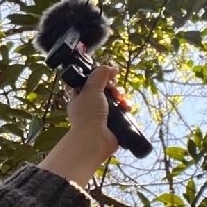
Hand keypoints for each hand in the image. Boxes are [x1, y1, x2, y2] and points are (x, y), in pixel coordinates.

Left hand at [38, 65, 119, 187]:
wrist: (95, 140)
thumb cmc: (88, 114)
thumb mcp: (92, 88)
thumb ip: (100, 75)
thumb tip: (111, 67)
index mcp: (80, 97)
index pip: (90, 82)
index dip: (100, 77)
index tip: (110, 74)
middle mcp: (89, 106)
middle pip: (105, 90)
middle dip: (113, 88)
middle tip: (115, 90)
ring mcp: (101, 116)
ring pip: (114, 100)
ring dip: (121, 97)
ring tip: (122, 100)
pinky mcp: (112, 124)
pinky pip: (121, 112)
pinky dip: (125, 108)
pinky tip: (127, 108)